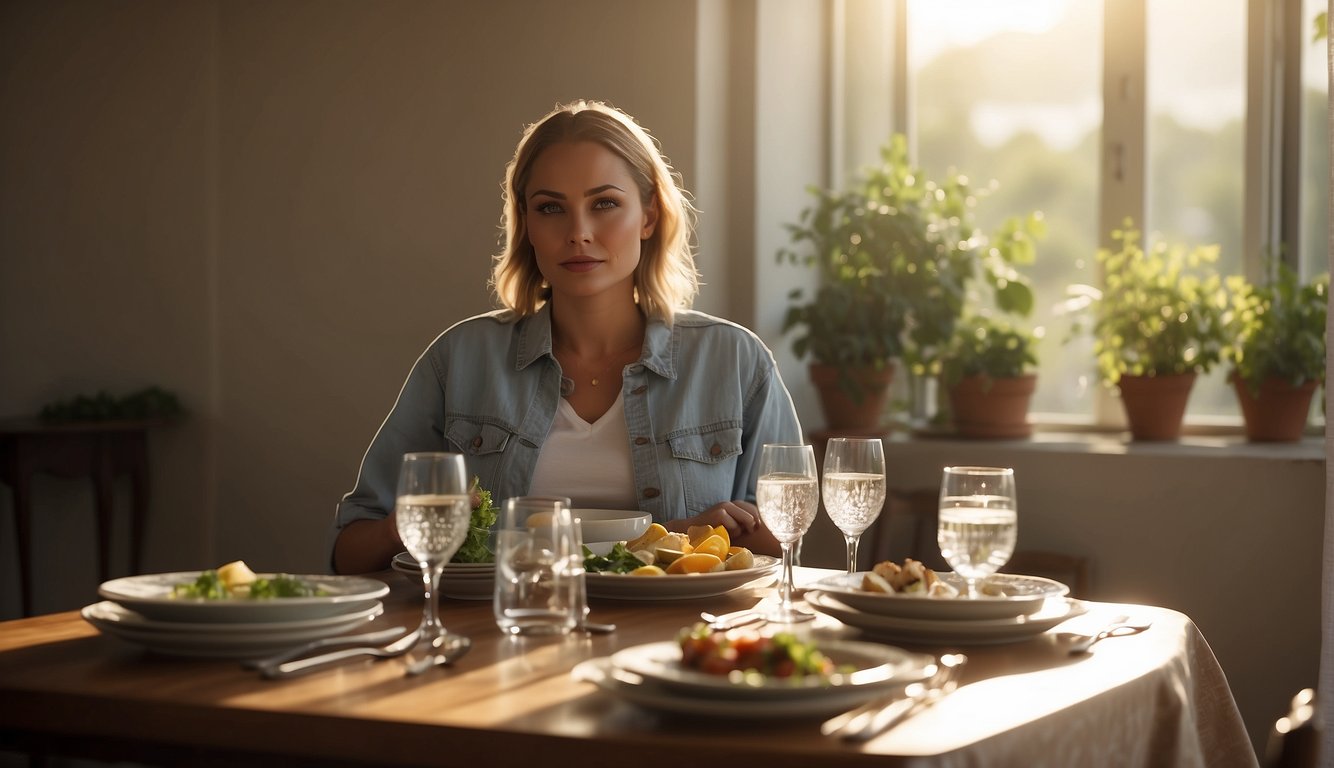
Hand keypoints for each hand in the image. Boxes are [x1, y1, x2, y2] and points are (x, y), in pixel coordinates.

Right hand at [666, 501, 780, 556]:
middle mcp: (730, 503)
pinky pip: (735, 526)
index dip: (757, 521)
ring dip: (741, 530)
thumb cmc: (711, 532)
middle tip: (747, 533)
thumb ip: (741, 523)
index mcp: (732, 505)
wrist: (690, 531)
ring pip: (746, 520)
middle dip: (752, 525)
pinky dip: (732, 534)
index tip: (755, 530)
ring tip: (729, 534)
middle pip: (753, 513)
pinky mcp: (720, 514)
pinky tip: (723, 535)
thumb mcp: (728, 526)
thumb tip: (758, 528)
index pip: (754, 509)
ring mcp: (724, 507)